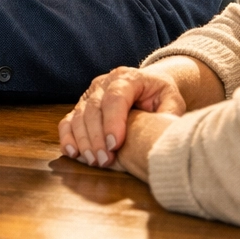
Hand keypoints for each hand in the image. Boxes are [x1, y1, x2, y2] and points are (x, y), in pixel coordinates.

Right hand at [59, 65, 186, 169]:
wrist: (148, 86)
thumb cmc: (160, 95)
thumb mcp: (172, 100)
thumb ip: (168, 113)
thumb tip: (164, 132)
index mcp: (127, 78)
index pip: (116, 97)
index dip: (113, 121)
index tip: (115, 145)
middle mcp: (104, 83)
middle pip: (94, 108)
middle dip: (97, 137)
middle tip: (105, 160)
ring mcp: (89, 94)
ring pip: (78, 116)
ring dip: (84, 141)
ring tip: (94, 161)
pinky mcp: (81, 107)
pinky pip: (68, 121)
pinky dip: (67, 137)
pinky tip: (72, 153)